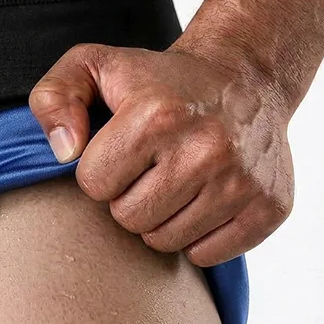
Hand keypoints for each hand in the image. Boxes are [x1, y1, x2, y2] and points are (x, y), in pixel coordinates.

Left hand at [28, 41, 294, 265]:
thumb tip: (63, 152)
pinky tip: (201, 199)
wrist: (244, 77)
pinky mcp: (269, 207)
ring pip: (166, 242)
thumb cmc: (157, 80)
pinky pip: (207, 256)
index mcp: (156, 115)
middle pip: (129, 219)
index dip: (99, 170)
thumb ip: (54, 99)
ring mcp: (242, 180)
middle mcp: (205, 148)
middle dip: (128, 197)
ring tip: (174, 181)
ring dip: (160, 219)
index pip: (93, 184)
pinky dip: (197, 236)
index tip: (119, 150)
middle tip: (148, 167)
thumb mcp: (92, 66)